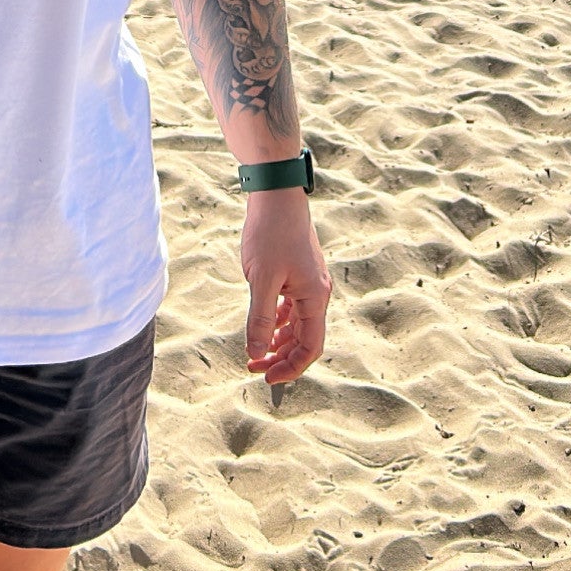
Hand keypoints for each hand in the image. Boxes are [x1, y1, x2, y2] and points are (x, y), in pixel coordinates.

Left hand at [241, 189, 330, 385]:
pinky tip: (262, 327)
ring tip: (255, 352)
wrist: (276, 193)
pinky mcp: (297, 272)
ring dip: (278, 341)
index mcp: (315, 297)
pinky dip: (277, 321)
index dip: (291, 368)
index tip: (266, 378)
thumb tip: (257, 352)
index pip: (310, 347)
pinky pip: (291, 307)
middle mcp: (317, 292)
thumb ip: (260, 318)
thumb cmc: (270, 233)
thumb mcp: (261, 279)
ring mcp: (308, 281)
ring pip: (297, 324)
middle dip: (281, 358)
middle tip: (254, 368)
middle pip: (304, 338)